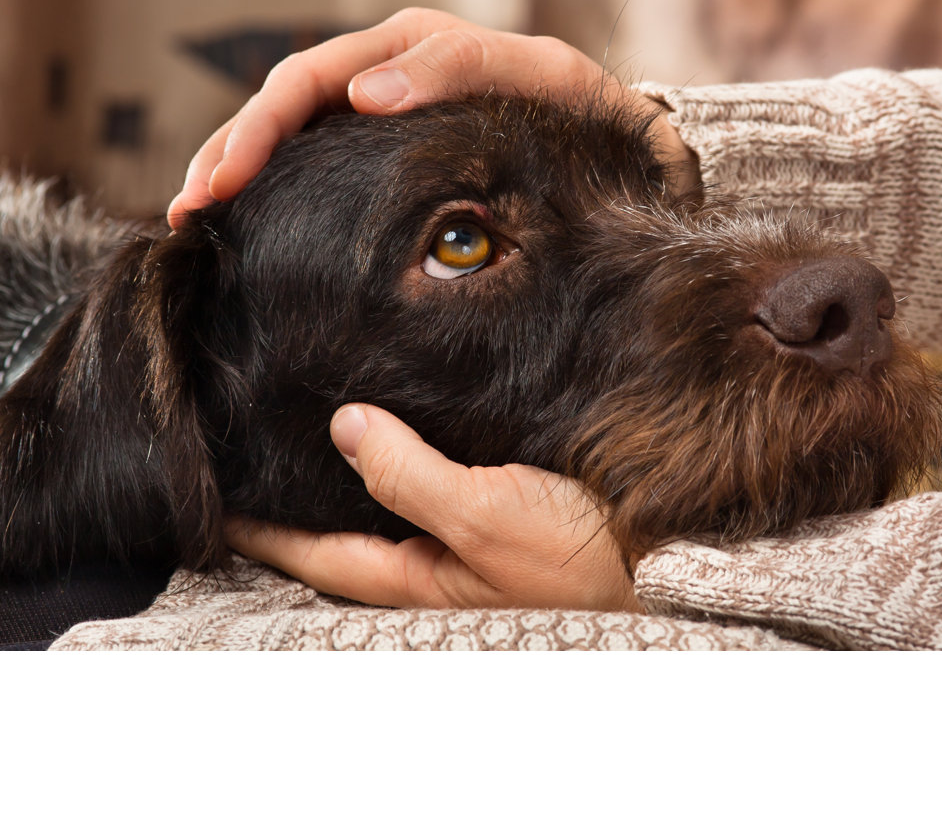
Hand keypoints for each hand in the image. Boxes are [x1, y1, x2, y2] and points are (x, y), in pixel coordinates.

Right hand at [168, 7, 697, 226]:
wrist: (616, 138)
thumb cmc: (580, 108)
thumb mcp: (538, 75)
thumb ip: (458, 69)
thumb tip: (365, 93)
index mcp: (410, 46)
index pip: (309, 79)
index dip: (259, 129)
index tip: (224, 184)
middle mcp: (385, 71)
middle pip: (282, 103)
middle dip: (230, 152)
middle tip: (189, 212)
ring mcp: (384, 109)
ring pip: (291, 131)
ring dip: (237, 168)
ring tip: (195, 218)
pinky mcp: (388, 150)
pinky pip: (320, 159)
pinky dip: (277, 186)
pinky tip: (249, 218)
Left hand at [225, 404, 639, 612]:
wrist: (666, 558)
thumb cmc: (580, 555)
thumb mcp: (487, 515)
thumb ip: (410, 475)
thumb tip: (344, 426)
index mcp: (418, 575)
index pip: (317, 550)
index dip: (263, 525)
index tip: (217, 493)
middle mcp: (433, 560)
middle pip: (347, 527)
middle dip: (301, 495)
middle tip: (256, 449)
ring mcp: (465, 538)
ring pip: (390, 502)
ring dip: (353, 472)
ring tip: (315, 428)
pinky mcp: (499, 509)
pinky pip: (435, 481)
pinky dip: (407, 457)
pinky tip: (405, 423)